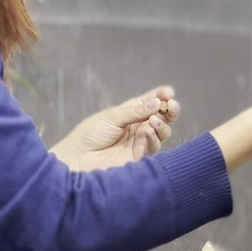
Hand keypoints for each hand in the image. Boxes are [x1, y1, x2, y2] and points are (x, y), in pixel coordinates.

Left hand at [50, 86, 180, 170]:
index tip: (169, 92)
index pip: (152, 101)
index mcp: (132, 112)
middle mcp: (140, 126)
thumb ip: (136, 111)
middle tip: (172, 105)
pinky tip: (147, 132)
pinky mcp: (141, 156)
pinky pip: (155, 146)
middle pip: (163, 116)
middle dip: (170, 110)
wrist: (79, 157)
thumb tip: (157, 103)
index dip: (162, 96)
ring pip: (163, 131)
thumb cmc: (90, 134)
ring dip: (163, 124)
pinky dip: (154, 137)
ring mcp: (142, 141)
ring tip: (154, 120)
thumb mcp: (112, 117)